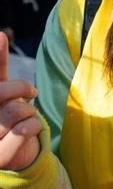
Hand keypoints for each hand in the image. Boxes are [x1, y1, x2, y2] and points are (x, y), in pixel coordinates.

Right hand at [0, 32, 40, 170]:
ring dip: (29, 110)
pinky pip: (24, 130)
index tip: (1, 36)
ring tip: (28, 115)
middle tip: (31, 92)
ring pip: (15, 110)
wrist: (15, 151)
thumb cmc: (8, 115)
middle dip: (20, 88)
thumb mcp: (3, 89)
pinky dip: (33, 125)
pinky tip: (31, 127)